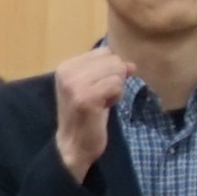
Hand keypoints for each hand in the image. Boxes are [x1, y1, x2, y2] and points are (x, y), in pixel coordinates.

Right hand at [50, 41, 127, 180]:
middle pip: (113, 60)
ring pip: (117, 71)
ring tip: (101, 102)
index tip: (98, 88)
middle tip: (101, 97)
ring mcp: (74, 84)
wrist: (74, 143)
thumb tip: (131, 64)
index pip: (105, 52)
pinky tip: (103, 107)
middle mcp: (66, 72)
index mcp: (66, 66)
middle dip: (115, 79)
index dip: (110, 70)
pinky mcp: (85, 98)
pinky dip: (116, 97)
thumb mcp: (97, 86)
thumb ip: (110, 71)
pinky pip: (116, 85)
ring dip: (117, 89)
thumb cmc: (86, 114)